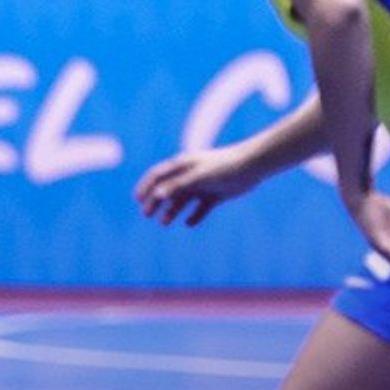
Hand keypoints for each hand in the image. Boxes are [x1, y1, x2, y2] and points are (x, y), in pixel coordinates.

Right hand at [134, 145, 258, 226]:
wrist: (252, 166)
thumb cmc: (223, 166)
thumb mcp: (198, 177)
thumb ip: (178, 186)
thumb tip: (157, 195)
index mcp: (183, 165)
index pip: (158, 175)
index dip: (146, 186)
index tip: (137, 199)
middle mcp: (190, 175)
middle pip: (167, 189)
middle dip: (155, 202)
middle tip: (146, 215)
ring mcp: (202, 185)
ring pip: (182, 200)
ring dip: (171, 211)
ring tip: (164, 224)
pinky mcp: (215, 195)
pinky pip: (201, 208)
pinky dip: (194, 216)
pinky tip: (189, 224)